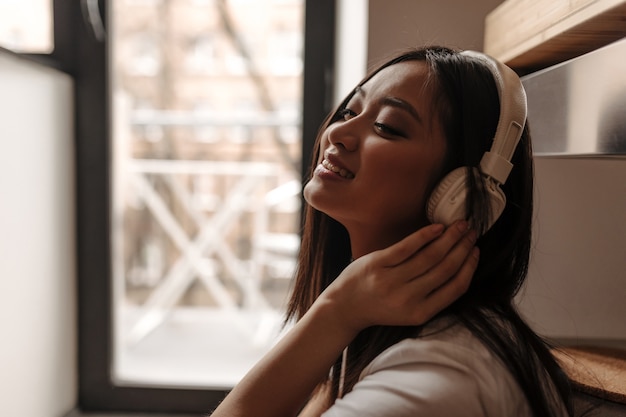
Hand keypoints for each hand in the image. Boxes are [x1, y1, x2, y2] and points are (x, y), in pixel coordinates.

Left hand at [317, 221, 478, 334]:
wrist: (345, 307)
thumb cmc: (380, 306)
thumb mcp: (409, 310)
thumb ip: (432, 295)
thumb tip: (459, 266)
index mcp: (420, 312)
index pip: (455, 287)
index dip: (469, 267)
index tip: (476, 251)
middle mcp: (407, 298)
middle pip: (445, 268)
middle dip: (462, 247)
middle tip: (472, 232)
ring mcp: (391, 280)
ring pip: (430, 256)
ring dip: (449, 238)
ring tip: (459, 226)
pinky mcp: (378, 263)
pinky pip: (407, 246)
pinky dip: (425, 234)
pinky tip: (437, 226)